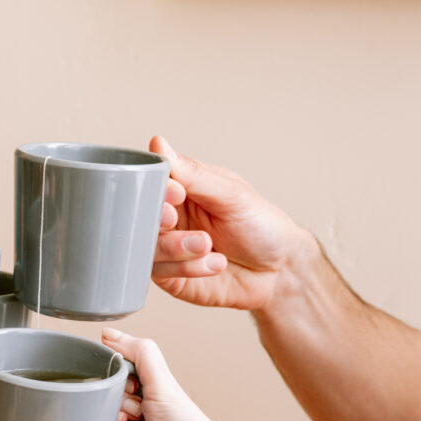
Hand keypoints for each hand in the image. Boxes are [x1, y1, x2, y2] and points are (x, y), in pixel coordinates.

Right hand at [101, 328, 240, 420]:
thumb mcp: (166, 383)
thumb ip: (141, 353)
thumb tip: (108, 334)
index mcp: (146, 396)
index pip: (116, 370)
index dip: (119, 370)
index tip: (135, 381)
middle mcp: (128, 415)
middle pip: (99, 388)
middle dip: (114, 392)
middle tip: (135, 406)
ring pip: (88, 411)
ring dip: (105, 412)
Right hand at [150, 136, 320, 311]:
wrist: (280, 271)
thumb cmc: (262, 227)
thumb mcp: (232, 195)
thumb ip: (193, 174)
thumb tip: (158, 143)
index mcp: (183, 190)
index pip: (152, 182)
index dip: (156, 187)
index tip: (175, 192)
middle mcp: (172, 218)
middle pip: (140, 216)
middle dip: (157, 219)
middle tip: (175, 219)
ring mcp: (169, 249)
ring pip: (147, 246)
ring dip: (175, 247)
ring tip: (206, 244)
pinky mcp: (172, 277)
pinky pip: (162, 272)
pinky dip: (188, 267)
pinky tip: (215, 263)